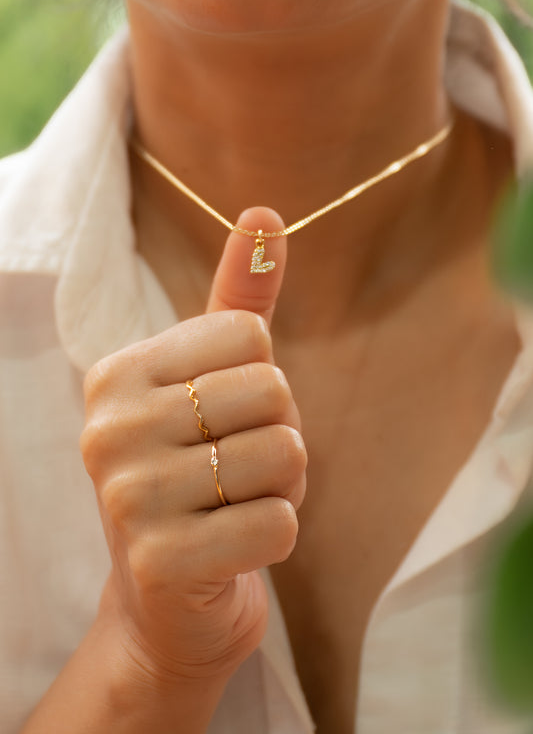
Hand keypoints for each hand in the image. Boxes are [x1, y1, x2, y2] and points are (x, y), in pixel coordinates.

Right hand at [80, 207, 305, 685]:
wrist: (168, 598)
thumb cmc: (198, 475)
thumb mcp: (213, 383)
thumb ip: (238, 300)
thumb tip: (263, 214)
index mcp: (119, 374)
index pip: (251, 336)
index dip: (263, 383)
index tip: (224, 421)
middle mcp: (110, 428)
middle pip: (274, 393)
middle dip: (280, 437)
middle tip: (237, 473)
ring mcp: (128, 498)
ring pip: (285, 457)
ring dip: (283, 489)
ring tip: (236, 507)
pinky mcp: (159, 563)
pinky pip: (280, 525)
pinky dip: (278, 538)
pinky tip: (235, 548)